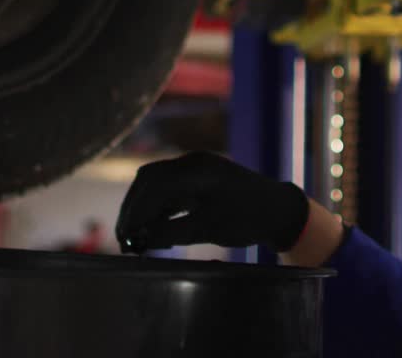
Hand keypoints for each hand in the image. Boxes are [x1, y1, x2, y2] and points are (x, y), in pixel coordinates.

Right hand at [115, 152, 308, 253]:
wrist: (278, 210)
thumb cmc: (248, 219)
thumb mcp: (209, 229)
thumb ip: (172, 232)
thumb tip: (139, 240)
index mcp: (199, 169)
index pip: (154, 184)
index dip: (135, 210)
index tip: (125, 237)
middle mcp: (193, 162)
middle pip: (150, 179)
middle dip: (134, 208)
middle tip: (124, 238)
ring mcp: (195, 167)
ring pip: (156, 182)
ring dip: (143, 207)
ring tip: (134, 237)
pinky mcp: (197, 177)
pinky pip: (168, 188)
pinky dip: (157, 206)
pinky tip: (152, 228)